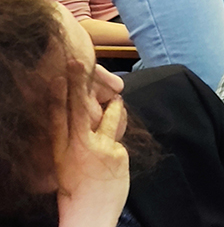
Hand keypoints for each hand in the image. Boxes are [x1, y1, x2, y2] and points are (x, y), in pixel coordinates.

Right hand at [54, 62, 129, 226]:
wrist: (90, 218)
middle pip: (79, 109)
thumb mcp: (67, 167)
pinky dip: (120, 140)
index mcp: (61, 151)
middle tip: (76, 61)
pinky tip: (115, 153)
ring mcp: (100, 148)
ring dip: (114, 106)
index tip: (54, 77)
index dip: (56, 96)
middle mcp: (78, 147)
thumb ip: (75, 144)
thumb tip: (86, 124)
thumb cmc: (77, 193)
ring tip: (116, 99)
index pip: (57, 118)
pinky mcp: (117, 153)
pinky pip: (121, 137)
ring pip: (110, 117)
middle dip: (78, 84)